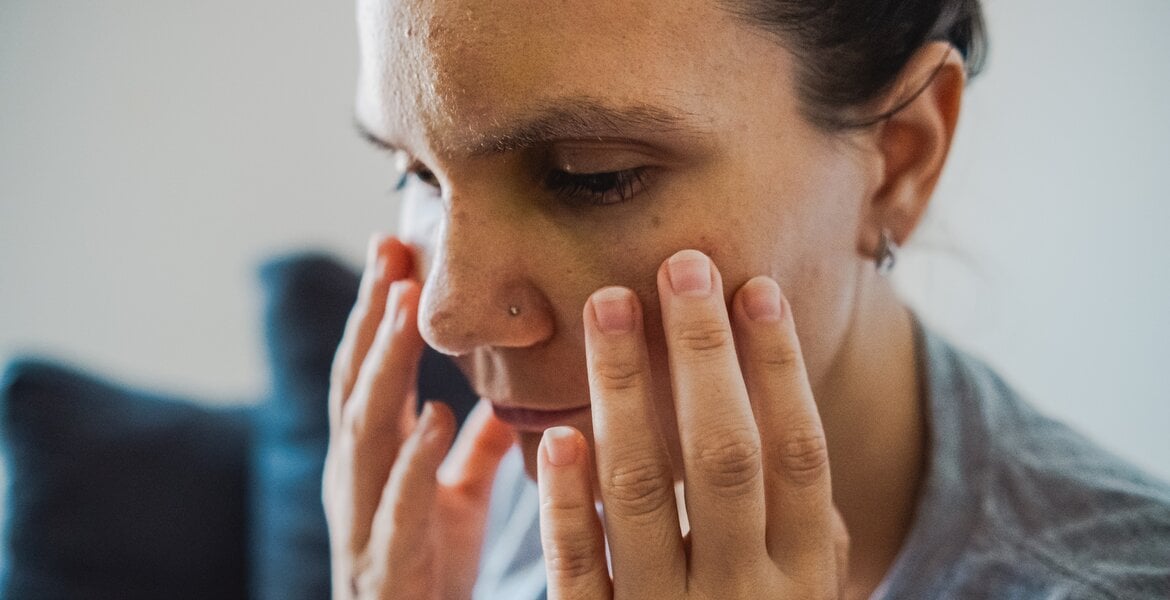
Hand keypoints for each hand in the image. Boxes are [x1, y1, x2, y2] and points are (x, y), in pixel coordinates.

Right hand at [323, 235, 514, 598]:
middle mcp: (357, 478)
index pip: (369, 368)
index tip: (395, 246)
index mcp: (373, 457)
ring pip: (364, 430)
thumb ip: (472, 446)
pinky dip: (414, 460)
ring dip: (384, 365)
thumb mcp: (454, 497)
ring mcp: (363, 518)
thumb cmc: (427, 569)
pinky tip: (436, 416)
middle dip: (373, 317)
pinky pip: (398, 506)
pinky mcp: (385, 563)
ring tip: (407, 309)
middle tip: (393, 253)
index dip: (378, 310)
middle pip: (357, 382)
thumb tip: (501, 394)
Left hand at [537, 250, 848, 598]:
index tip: (753, 287)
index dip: (779, 368)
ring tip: (608, 306)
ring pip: (643, 492)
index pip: (798, 453)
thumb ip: (806, 527)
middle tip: (678, 264)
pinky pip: (579, 566)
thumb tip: (789, 410)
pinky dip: (566, 499)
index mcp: (806, 581)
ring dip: (624, 392)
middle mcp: (745, 597)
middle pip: (725, 455)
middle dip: (702, 355)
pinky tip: (556, 432)